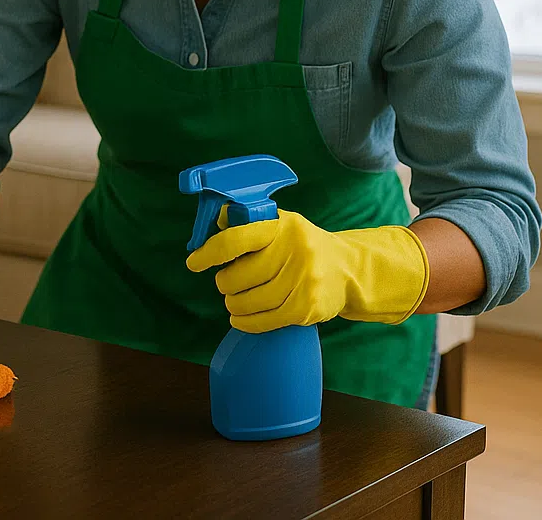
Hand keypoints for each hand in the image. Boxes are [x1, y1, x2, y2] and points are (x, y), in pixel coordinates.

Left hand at [185, 207, 428, 332]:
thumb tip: (211, 220)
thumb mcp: (279, 224)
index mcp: (281, 226)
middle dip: (225, 282)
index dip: (209, 252)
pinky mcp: (308, 308)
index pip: (236, 239)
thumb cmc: (301, 244)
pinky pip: (265, 320)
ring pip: (249, 301)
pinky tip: (240, 318)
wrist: (348, 269)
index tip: (194, 262)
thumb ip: (247, 223)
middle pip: (239, 276)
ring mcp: (304, 281)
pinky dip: (246, 322)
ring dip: (234, 304)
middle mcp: (295, 250)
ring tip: (234, 300)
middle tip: (225, 283)